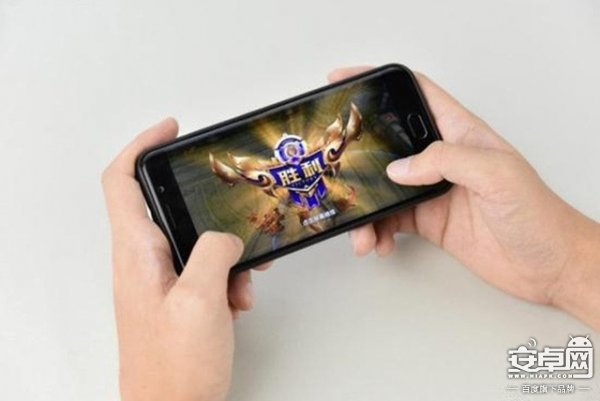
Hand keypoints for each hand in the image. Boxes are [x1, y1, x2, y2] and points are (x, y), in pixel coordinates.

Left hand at [102, 118, 267, 400]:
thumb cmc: (174, 369)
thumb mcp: (202, 300)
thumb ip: (214, 252)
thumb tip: (224, 236)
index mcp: (136, 253)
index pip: (121, 180)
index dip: (141, 145)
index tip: (170, 129)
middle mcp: (142, 263)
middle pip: (165, 208)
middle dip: (204, 208)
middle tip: (230, 204)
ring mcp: (159, 282)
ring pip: (194, 241)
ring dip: (225, 252)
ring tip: (244, 276)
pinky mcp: (177, 299)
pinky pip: (204, 270)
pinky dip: (226, 276)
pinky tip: (239, 299)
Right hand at [331, 67, 599, 328]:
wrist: (548, 266)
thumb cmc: (537, 214)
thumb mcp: (497, 174)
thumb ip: (447, 161)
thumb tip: (399, 168)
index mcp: (460, 134)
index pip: (415, 94)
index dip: (382, 83)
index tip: (346, 82)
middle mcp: (442, 159)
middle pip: (389, 143)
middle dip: (357, 151)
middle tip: (330, 159)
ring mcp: (433, 190)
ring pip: (383, 188)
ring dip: (365, 207)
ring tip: (360, 230)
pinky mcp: (429, 220)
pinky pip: (390, 220)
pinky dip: (377, 231)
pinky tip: (379, 243)